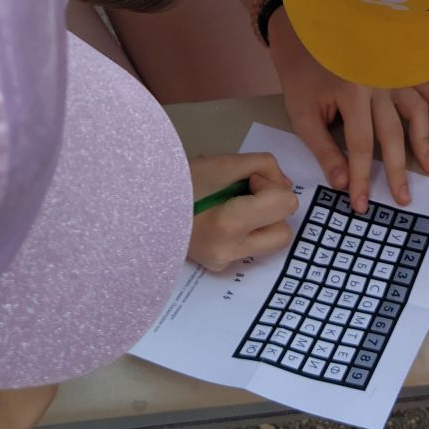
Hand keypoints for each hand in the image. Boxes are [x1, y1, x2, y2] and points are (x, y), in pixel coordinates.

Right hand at [188, 151, 299, 271]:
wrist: (143, 205)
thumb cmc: (181, 180)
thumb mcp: (225, 162)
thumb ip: (264, 165)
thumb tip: (286, 186)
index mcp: (230, 223)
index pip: (285, 203)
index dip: (270, 185)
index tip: (247, 181)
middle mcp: (230, 250)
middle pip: (285, 230)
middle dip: (272, 210)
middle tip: (245, 195)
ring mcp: (224, 262)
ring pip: (271, 242)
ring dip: (263, 222)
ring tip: (234, 208)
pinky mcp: (219, 267)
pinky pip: (250, 247)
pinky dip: (246, 231)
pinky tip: (223, 220)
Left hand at [269, 11, 428, 211]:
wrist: (311, 30)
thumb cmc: (303, 72)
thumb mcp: (302, 112)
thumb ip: (323, 148)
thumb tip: (341, 182)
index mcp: (352, 93)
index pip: (361, 146)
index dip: (363, 178)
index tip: (362, 204)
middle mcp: (378, 84)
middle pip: (393, 134)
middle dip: (398, 170)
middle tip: (402, 198)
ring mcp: (393, 75)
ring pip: (416, 111)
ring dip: (424, 141)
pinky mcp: (401, 69)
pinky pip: (426, 89)